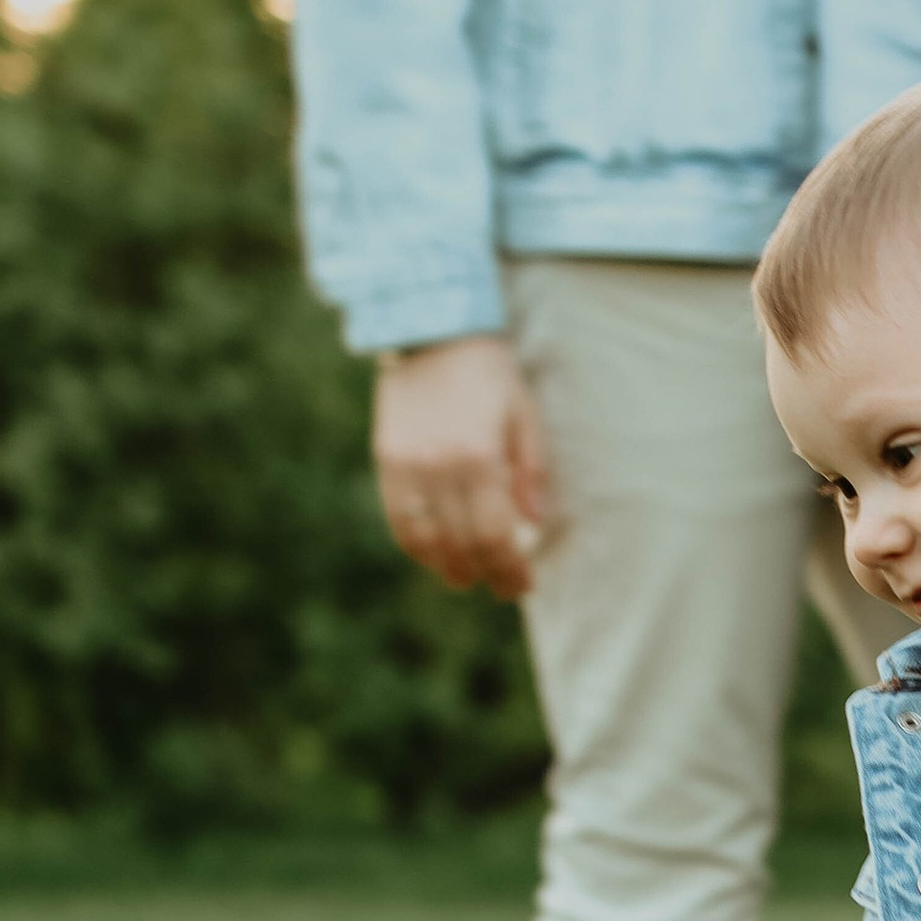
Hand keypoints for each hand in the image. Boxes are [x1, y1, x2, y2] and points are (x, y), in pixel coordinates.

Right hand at [373, 335, 550, 598]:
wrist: (432, 332)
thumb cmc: (489, 374)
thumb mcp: (523, 416)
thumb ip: (529, 472)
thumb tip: (534, 523)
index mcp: (479, 457)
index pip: (495, 537)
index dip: (509, 570)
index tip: (522, 585)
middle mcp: (438, 467)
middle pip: (461, 545)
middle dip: (485, 574)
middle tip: (501, 588)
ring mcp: (406, 466)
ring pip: (424, 540)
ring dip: (447, 567)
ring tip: (467, 577)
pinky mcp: (386, 459)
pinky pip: (398, 519)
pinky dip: (416, 546)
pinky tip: (434, 555)